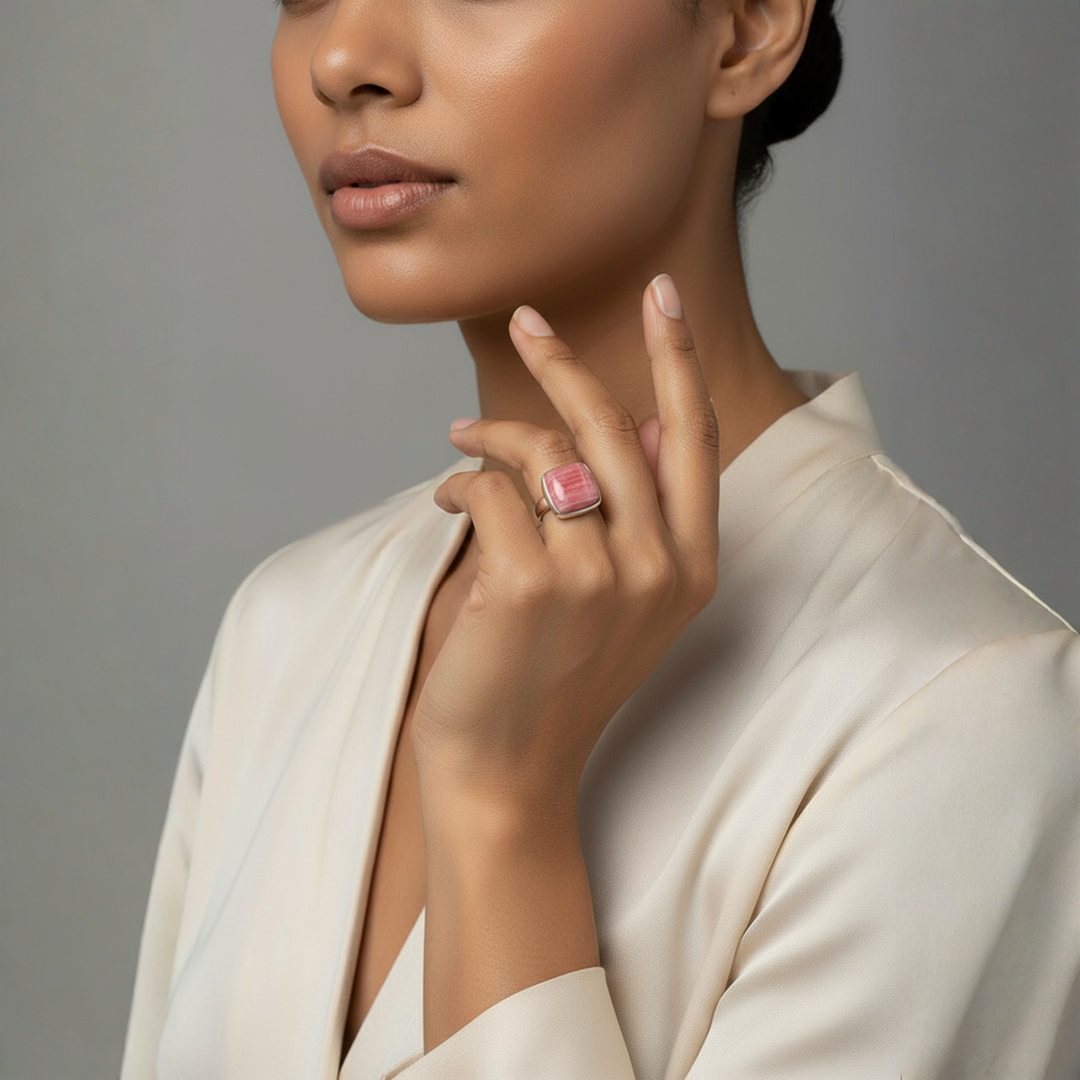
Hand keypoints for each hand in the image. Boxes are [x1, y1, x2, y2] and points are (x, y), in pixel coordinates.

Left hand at [414, 274, 719, 823]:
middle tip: (525, 322)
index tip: (663, 293)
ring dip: (489, 436)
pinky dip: (458, 484)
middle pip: (612, 425)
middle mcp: (658, 568)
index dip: (677, 358)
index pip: (693, 437)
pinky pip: (489, 489)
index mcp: (690, 567)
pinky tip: (443, 504)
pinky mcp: (532, 585)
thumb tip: (637, 424)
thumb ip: (634, 513)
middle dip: (562, 361)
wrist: (508, 773)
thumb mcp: (617, 600)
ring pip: (543, 451)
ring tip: (458, 443)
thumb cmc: (553, 677)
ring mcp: (599, 577)